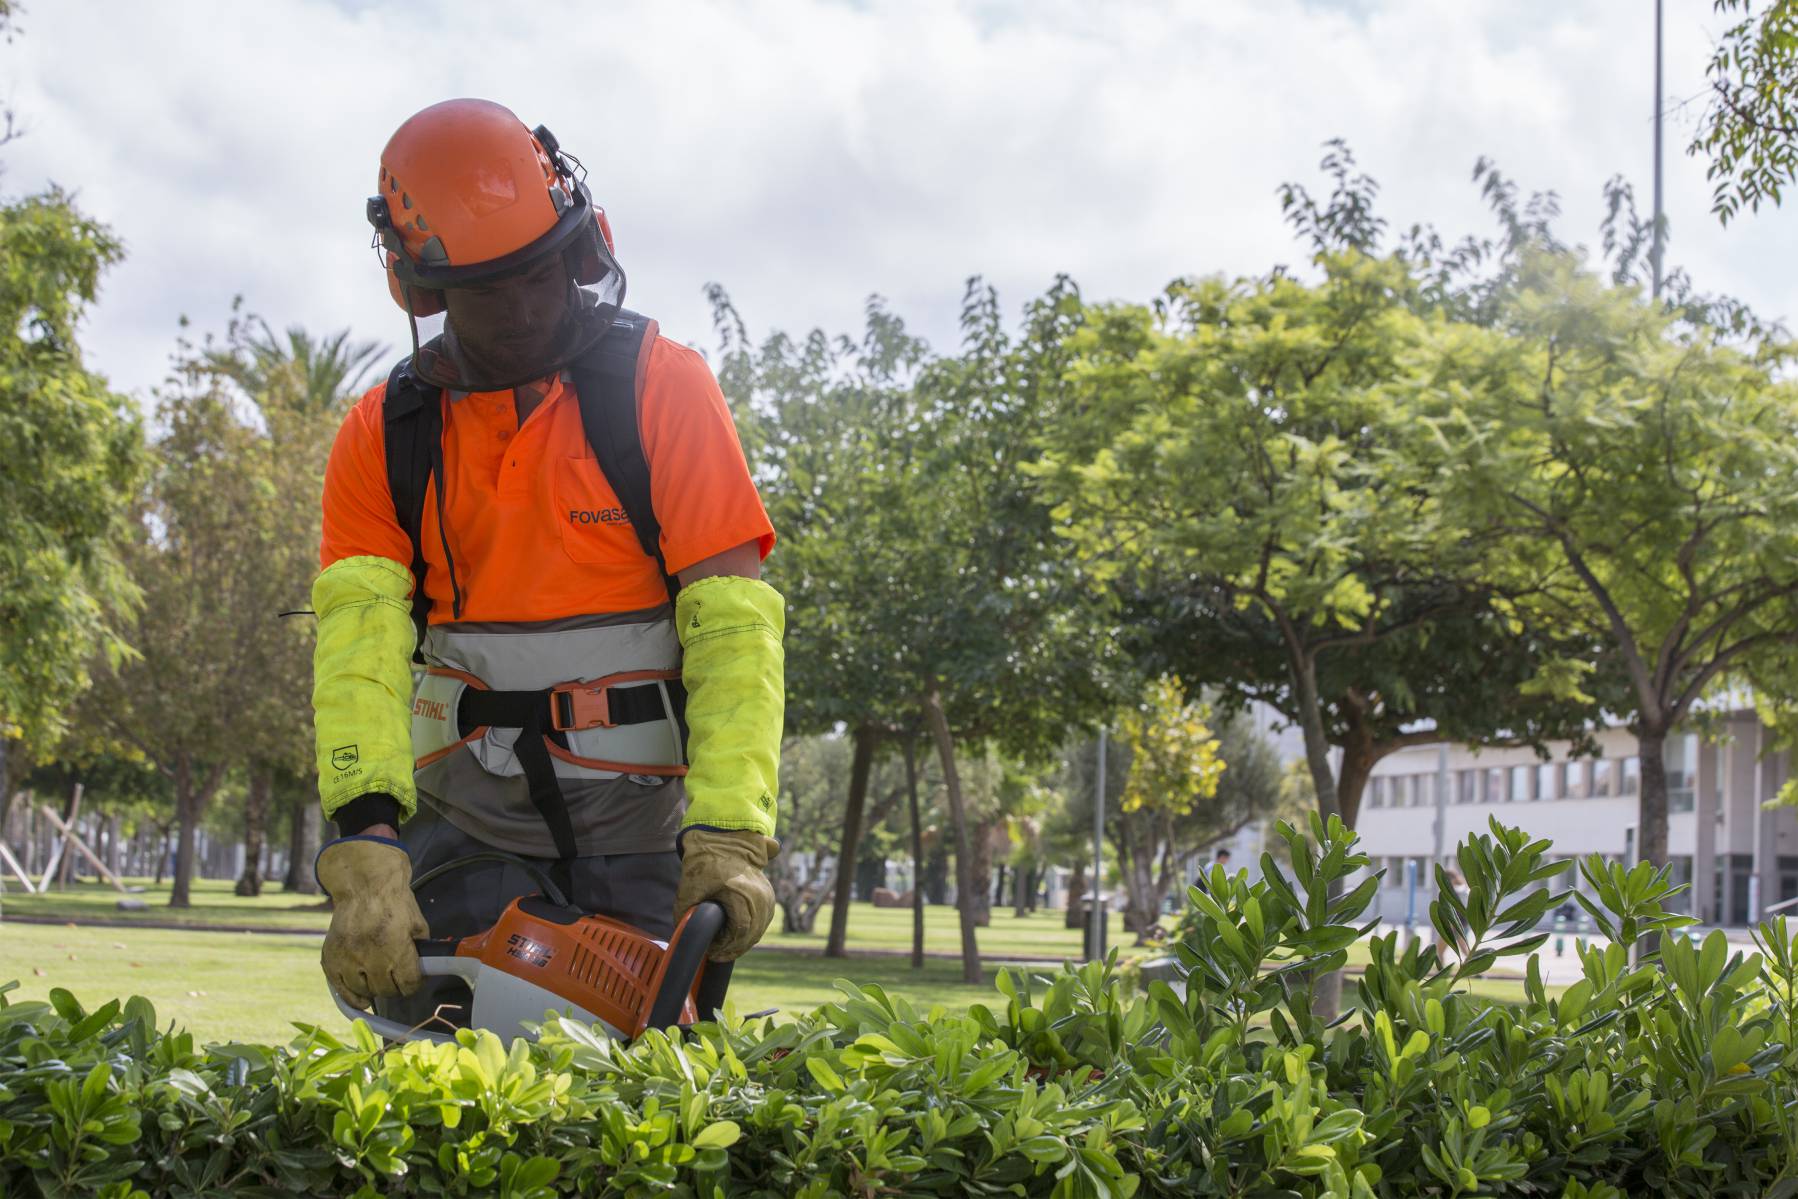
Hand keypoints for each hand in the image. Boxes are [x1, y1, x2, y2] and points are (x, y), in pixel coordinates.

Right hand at [316, 835, 428, 1008]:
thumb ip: (421, 951)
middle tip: (396, 980)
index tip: (414, 981)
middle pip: (386, 991)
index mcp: (395, 947)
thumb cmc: (394, 903)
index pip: (408, 985)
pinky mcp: (330, 957)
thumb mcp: (417, 925)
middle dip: (395, 988)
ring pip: (363, 992)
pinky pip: (339, 987)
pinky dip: (350, 995)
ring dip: (373, 990)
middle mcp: (370, 956)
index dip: (414, 985)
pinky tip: (360, 998)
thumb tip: (425, 971)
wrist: (364, 885)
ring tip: (379, 981)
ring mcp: (348, 958)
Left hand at [674, 828, 778, 961]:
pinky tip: (739, 934)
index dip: (727, 948)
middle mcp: (758, 894)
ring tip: (727, 946)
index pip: (740, 932)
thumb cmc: (703, 861)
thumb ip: (686, 915)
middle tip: (718, 954)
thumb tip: (686, 935)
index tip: (713, 953)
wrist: (722, 836)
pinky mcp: (767, 891)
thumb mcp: (688, 889)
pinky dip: (753, 928)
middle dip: (735, 948)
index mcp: (740, 894)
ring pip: (760, 927)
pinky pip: (764, 917)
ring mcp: (766, 892)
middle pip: (752, 933)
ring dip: (745, 939)